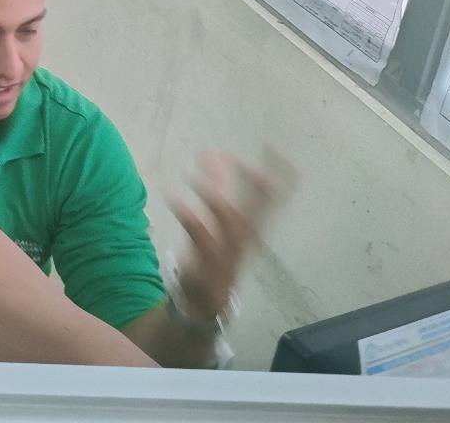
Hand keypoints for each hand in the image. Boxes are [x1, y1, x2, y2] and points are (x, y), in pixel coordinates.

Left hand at [168, 149, 292, 321]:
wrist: (203, 302)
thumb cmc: (215, 254)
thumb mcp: (220, 218)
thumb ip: (218, 184)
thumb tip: (212, 152)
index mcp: (251, 228)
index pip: (270, 198)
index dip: (277, 174)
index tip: (274, 147)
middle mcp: (244, 239)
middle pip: (256, 210)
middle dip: (252, 185)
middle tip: (241, 159)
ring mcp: (226, 252)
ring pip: (227, 224)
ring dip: (213, 200)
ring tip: (194, 177)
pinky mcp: (206, 263)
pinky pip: (198, 239)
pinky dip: (188, 217)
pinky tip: (173, 197)